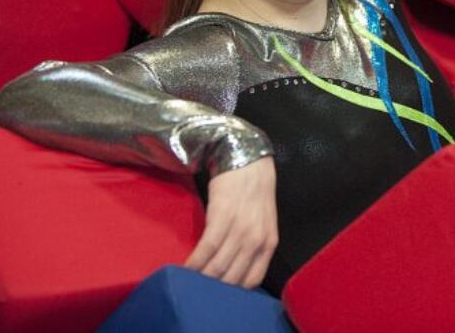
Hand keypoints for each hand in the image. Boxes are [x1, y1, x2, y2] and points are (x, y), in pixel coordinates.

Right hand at [184, 156, 277, 288]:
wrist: (246, 160)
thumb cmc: (254, 191)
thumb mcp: (264, 221)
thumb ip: (253, 244)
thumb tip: (234, 268)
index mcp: (269, 242)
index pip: (252, 280)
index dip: (233, 292)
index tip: (219, 293)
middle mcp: (256, 239)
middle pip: (233, 278)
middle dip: (215, 289)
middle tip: (199, 291)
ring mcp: (240, 229)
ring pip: (218, 266)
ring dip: (201, 279)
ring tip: (188, 284)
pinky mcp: (222, 217)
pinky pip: (206, 248)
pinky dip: (194, 262)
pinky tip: (185, 268)